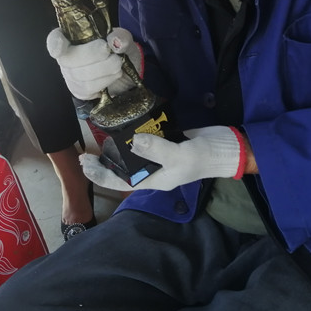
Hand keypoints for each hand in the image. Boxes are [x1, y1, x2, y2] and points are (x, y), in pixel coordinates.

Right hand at [47, 27, 141, 99]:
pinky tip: (114, 74)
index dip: (54, 43)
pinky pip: (89, 87)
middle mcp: (66, 56)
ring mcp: (71, 76)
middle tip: (108, 50)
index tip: (58, 49)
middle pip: (68, 59)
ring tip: (118, 63)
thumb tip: (115, 41)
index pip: (55, 39)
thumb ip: (121, 36)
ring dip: (104, 68)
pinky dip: (106, 80)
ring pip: (81, 75)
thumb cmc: (118, 52)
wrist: (128, 73)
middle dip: (91, 54)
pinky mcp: (79, 91)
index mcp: (71, 37)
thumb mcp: (124, 39)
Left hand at [81, 126, 245, 191]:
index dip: (101, 175)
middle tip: (85, 154)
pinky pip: (144, 141)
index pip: (121, 181)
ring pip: (131, 156)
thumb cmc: (203, 158)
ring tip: (98, 142)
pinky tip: (121, 129)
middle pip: (122, 170)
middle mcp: (153, 170)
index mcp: (154, 180)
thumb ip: (156, 149)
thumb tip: (133, 142)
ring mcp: (158, 156)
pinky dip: (132, 137)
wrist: (225, 147)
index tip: (86, 164)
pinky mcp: (164, 143)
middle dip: (103, 164)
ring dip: (115, 151)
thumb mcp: (180, 155)